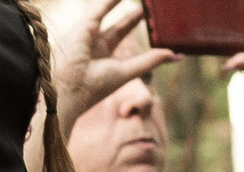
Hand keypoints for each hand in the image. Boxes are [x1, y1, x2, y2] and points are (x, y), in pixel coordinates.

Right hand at [48, 0, 177, 138]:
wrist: (68, 90)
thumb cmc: (93, 87)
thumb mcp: (126, 72)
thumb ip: (148, 61)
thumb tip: (175, 54)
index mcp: (104, 58)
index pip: (123, 35)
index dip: (134, 23)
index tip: (149, 17)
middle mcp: (95, 44)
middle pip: (119, 24)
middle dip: (133, 14)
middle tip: (147, 4)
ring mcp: (88, 34)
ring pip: (107, 11)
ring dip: (118, 2)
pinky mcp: (84, 26)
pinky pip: (101, 8)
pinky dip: (111, 0)